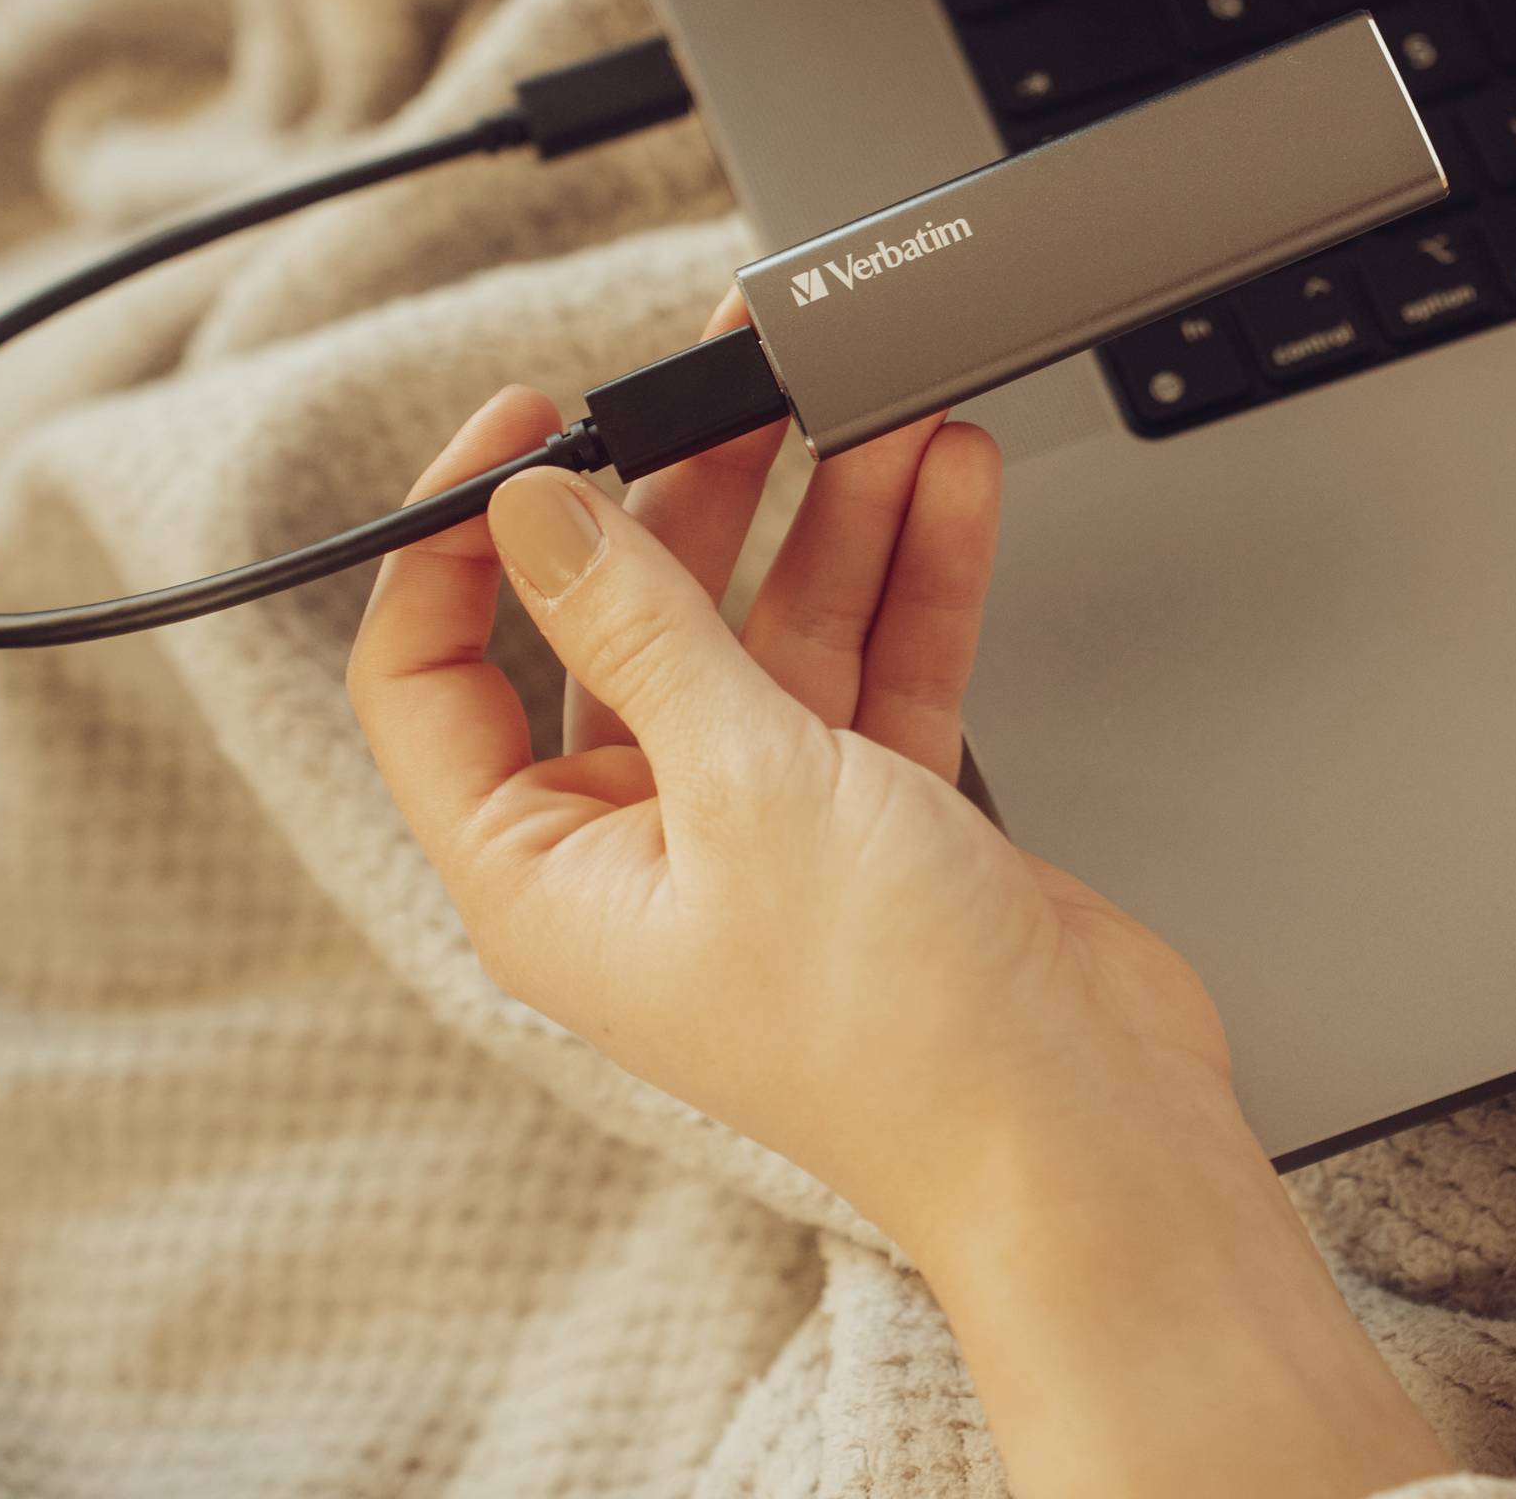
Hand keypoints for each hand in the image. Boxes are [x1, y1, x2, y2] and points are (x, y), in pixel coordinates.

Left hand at [344, 290, 1231, 1259]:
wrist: (1082, 1131)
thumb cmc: (901, 1030)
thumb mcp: (744, 784)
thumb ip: (641, 629)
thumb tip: (536, 514)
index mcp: (544, 874)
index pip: (433, 674)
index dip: (461, 533)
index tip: (528, 423)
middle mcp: (643, 851)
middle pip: (629, 625)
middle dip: (696, 496)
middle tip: (738, 384)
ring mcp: (766, 834)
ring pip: (772, 633)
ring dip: (833, 519)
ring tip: (880, 410)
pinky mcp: (880, 822)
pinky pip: (876, 670)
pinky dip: (914, 581)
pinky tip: (948, 488)